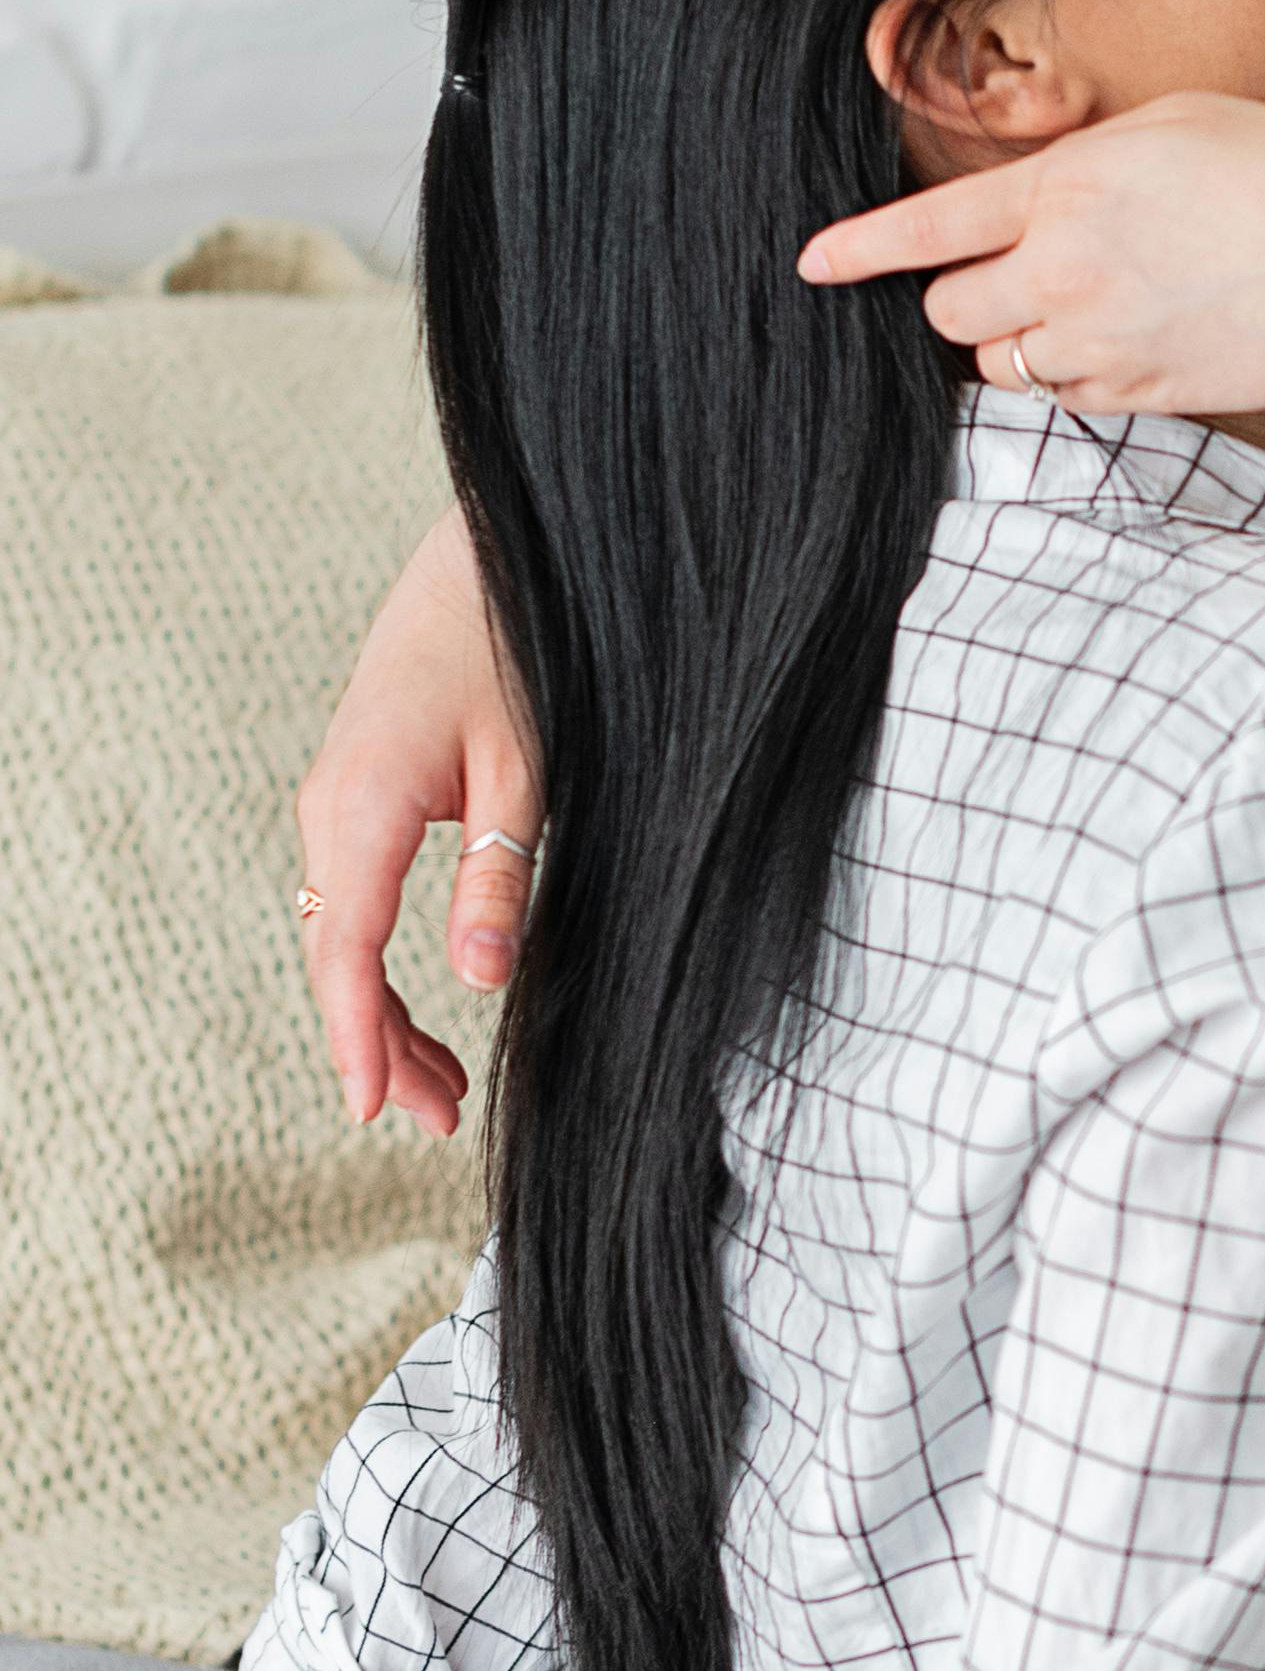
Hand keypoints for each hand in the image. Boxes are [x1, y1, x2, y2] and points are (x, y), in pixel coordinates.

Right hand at [296, 505, 541, 1134]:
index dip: (359, 1040)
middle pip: (334, 957)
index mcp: (363, 805)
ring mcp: (337, 800)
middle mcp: (331, 809)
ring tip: (443, 1084)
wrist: (484, 552)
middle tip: (442, 1118)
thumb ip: (500, 876)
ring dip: (382, 1009)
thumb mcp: (525, 768)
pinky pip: (352, 897)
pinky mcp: (359, 791)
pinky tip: (425, 998)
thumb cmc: (514, 644)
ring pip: (339, 933)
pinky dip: (380, 959)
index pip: (345, 953)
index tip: (375, 1109)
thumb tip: (482, 983)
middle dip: (379, 1045)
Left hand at [799, 94, 1264, 418]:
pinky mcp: (1138, 394)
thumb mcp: (1179, 120)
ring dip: (1023, 337)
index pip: (929, 227)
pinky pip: (1067, 397)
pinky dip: (1077, 374)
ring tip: (1090, 302)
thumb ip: (1091, 157)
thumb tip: (1052, 188)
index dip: (859, 249)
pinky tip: (1133, 337)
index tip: (812, 264)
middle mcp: (1064, 272)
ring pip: (1005, 361)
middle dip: (964, 294)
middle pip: (950, 310)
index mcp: (1065, 188)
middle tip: (1014, 273)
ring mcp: (1098, 343)